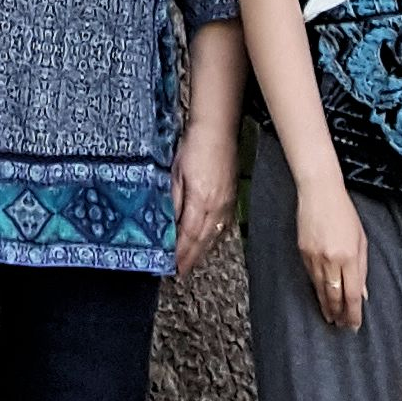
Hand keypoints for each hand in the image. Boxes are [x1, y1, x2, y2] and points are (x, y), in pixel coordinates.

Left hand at [170, 124, 237, 277]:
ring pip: (214, 234)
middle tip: (180, 272)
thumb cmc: (194, 145)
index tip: (172, 266)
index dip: (181, 253)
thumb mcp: (175, 172)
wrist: (217, 128)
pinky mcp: (232, 197)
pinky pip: (222, 224)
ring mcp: (227, 202)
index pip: (189, 235)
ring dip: (202, 250)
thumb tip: (169, 224)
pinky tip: (207, 242)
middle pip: (203, 239)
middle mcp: (217, 205)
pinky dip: (213, 237)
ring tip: (191, 262)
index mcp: (201, 200)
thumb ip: (173, 200)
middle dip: (191, 258)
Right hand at [297, 173, 369, 329]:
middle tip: (342, 326)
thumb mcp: (361, 240)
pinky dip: (317, 289)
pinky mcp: (302, 252)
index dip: (353, 313)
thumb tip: (362, 294)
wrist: (319, 192)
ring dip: (326, 306)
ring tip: (331, 318)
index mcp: (349, 256)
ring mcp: (314, 257)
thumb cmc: (344, 213)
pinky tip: (321, 296)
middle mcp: (330, 260)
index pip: (352, 295)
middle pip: (334, 296)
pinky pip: (311, 277)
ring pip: (320, 290)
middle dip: (339, 314)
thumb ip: (362, 269)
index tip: (354, 325)